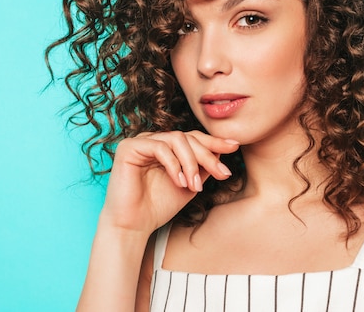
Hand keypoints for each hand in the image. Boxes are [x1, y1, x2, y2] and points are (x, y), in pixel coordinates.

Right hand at [99, 130, 238, 234]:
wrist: (134, 226)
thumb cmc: (158, 207)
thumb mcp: (190, 184)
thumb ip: (203, 167)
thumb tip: (223, 150)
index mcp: (166, 146)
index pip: (193, 137)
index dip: (214, 142)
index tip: (234, 147)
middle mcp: (153, 140)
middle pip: (188, 137)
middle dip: (207, 155)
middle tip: (221, 174)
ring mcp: (140, 141)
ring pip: (176, 139)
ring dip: (191, 163)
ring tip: (195, 186)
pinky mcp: (128, 147)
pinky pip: (159, 147)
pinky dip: (174, 164)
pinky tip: (180, 182)